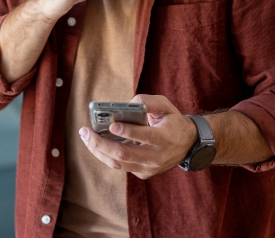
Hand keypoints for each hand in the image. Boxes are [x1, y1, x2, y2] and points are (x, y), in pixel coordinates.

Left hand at [78, 94, 198, 179]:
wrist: (188, 144)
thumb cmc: (173, 121)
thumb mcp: (166, 106)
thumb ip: (147, 101)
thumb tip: (126, 104)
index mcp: (165, 138)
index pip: (144, 136)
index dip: (127, 132)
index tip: (112, 125)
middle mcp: (157, 157)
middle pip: (124, 154)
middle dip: (101, 143)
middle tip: (85, 132)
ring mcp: (149, 168)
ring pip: (118, 164)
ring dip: (98, 151)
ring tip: (86, 138)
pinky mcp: (144, 174)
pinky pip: (121, 166)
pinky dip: (107, 155)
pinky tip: (98, 144)